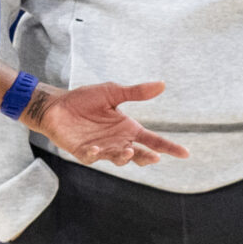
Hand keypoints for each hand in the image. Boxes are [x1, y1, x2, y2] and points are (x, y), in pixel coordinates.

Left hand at [31, 80, 189, 165]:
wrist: (57, 105)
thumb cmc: (85, 100)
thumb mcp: (112, 92)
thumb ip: (136, 92)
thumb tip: (162, 85)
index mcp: (128, 128)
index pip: (153, 140)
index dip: (169, 147)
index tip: (185, 153)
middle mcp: (118, 142)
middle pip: (139, 154)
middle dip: (147, 157)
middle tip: (155, 157)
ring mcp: (102, 149)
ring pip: (119, 159)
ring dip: (124, 156)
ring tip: (128, 150)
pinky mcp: (84, 152)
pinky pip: (92, 157)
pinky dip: (95, 154)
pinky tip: (95, 148)